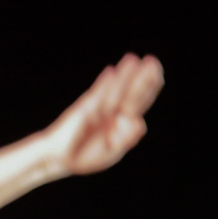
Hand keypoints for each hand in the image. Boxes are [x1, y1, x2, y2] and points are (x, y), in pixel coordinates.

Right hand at [40, 53, 164, 177]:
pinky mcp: (83, 107)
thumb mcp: (111, 153)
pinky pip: (96, 93)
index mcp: (123, 123)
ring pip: (115, 90)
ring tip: (132, 58)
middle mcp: (112, 113)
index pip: (139, 102)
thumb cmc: (85, 158)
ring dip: (124, 74)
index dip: (149, 87)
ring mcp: (98, 108)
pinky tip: (111, 72)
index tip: (157, 74)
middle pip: (130, 92)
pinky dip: (104, 83)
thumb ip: (126, 139)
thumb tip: (140, 122)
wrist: (60, 159)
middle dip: (141, 76)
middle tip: (152, 60)